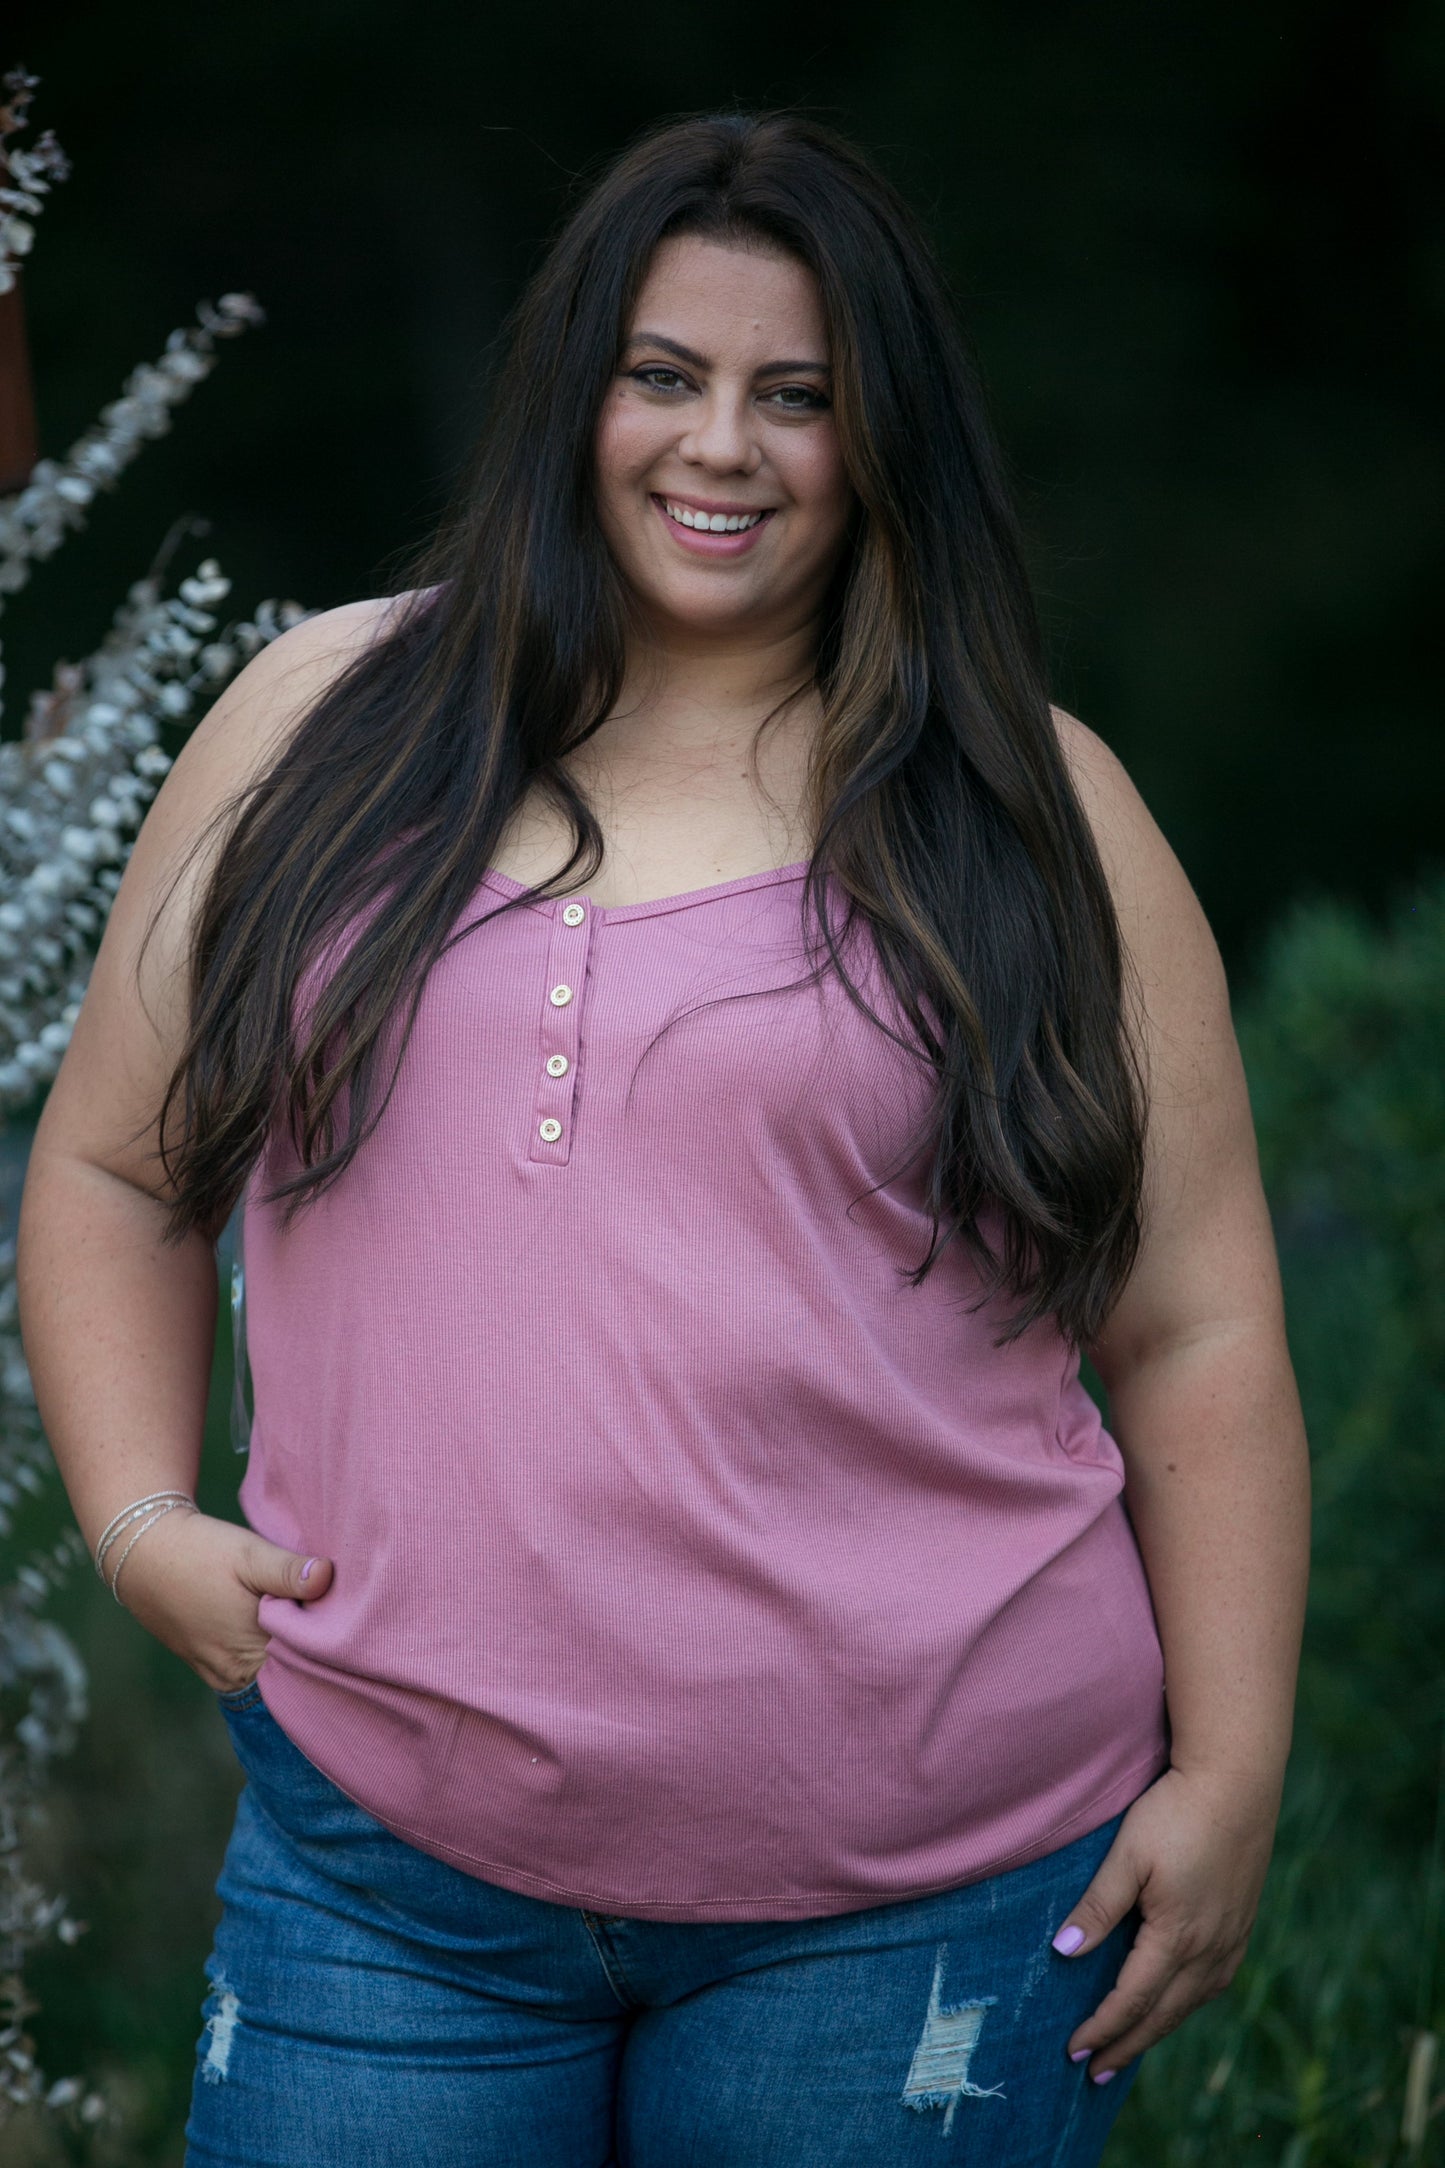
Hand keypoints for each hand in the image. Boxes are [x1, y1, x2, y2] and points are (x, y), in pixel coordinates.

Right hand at [111, 1506, 333, 1694]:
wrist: (142, 1553)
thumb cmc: (199, 1552)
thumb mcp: (248, 1553)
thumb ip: (289, 1570)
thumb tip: (327, 1578)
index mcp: (251, 1654)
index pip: (309, 1670)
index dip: (334, 1650)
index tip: (355, 1628)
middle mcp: (235, 1674)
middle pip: (291, 1677)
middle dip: (317, 1654)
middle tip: (343, 1623)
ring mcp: (220, 1673)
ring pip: (270, 1675)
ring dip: (292, 1654)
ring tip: (315, 1623)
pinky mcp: (208, 1665)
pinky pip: (250, 1670)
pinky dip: (268, 1655)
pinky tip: (283, 1627)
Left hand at [1052, 1764, 1280, 2082]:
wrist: (1237, 1781)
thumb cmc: (1175, 1812)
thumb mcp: (1127, 1855)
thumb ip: (1098, 1906)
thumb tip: (1064, 1952)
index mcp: (1176, 1937)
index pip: (1132, 2000)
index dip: (1103, 2028)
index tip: (1074, 2050)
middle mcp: (1209, 1949)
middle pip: (1162, 2014)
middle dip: (1127, 2044)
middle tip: (1095, 2072)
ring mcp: (1231, 1939)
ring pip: (1190, 2003)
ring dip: (1157, 2029)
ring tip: (1129, 2046)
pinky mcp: (1241, 1924)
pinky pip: (1211, 1982)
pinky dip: (1185, 2003)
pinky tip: (1175, 2002)